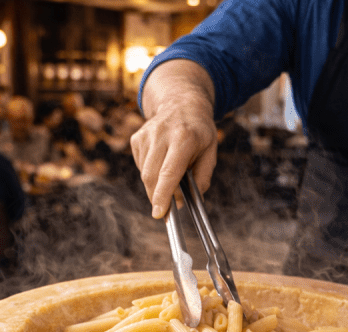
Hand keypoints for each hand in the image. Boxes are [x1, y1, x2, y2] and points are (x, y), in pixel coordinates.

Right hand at [130, 60, 217, 218]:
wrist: (182, 103)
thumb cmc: (199, 131)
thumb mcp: (210, 152)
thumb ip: (202, 178)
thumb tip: (183, 202)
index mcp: (184, 138)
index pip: (169, 172)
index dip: (163, 195)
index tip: (159, 213)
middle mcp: (162, 134)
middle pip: (151, 176)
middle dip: (157, 196)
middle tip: (167, 206)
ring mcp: (146, 135)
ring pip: (144, 173)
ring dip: (155, 185)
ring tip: (171, 177)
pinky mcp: (137, 138)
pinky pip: (141, 166)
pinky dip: (151, 173)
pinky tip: (162, 162)